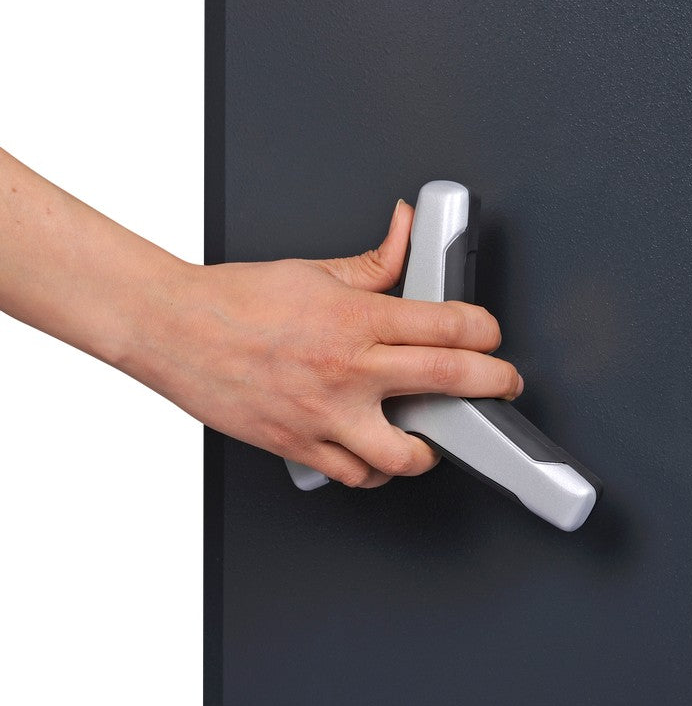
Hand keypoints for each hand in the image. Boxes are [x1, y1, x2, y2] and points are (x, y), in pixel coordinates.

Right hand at [137, 199, 523, 488]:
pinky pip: (355, 475)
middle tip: (503, 385)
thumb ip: (376, 260)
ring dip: (433, 447)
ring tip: (438, 434)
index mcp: (354, 318)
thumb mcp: (314, 269)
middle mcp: (345, 369)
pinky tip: (380, 455)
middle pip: (447, 382)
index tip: (492, 336)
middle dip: (493, 385)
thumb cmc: (235, 300)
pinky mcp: (298, 445)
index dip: (486, 332)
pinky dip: (376, 471)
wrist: (173, 330)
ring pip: (405, 453)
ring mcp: (323, 414)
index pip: (447, 326)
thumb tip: (410, 230)